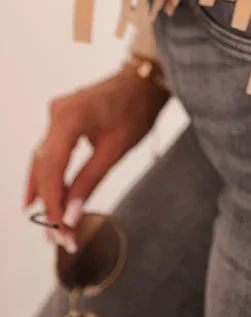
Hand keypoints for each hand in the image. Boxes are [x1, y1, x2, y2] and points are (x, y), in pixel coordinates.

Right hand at [24, 65, 169, 250]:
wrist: (144, 80)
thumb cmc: (136, 110)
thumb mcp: (115, 150)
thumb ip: (89, 182)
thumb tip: (70, 215)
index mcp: (68, 120)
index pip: (52, 171)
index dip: (53, 205)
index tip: (60, 232)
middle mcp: (56, 113)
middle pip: (44, 167)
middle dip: (50, 204)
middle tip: (56, 235)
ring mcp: (57, 112)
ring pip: (43, 159)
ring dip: (46, 191)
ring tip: (48, 223)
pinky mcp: (62, 115)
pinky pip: (49, 149)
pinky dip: (49, 173)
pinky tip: (40, 195)